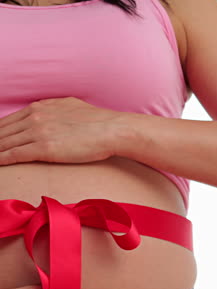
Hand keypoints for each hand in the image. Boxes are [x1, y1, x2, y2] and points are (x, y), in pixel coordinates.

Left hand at [0, 97, 123, 165]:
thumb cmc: (97, 122)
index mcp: (40, 107)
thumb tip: (48, 117)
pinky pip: (15, 154)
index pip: (9, 121)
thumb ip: (54, 112)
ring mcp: (38, 131)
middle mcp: (35, 116)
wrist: (112, 129)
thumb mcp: (70, 108)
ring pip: (5, 142)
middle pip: (2, 131)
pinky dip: (2, 159)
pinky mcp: (44, 148)